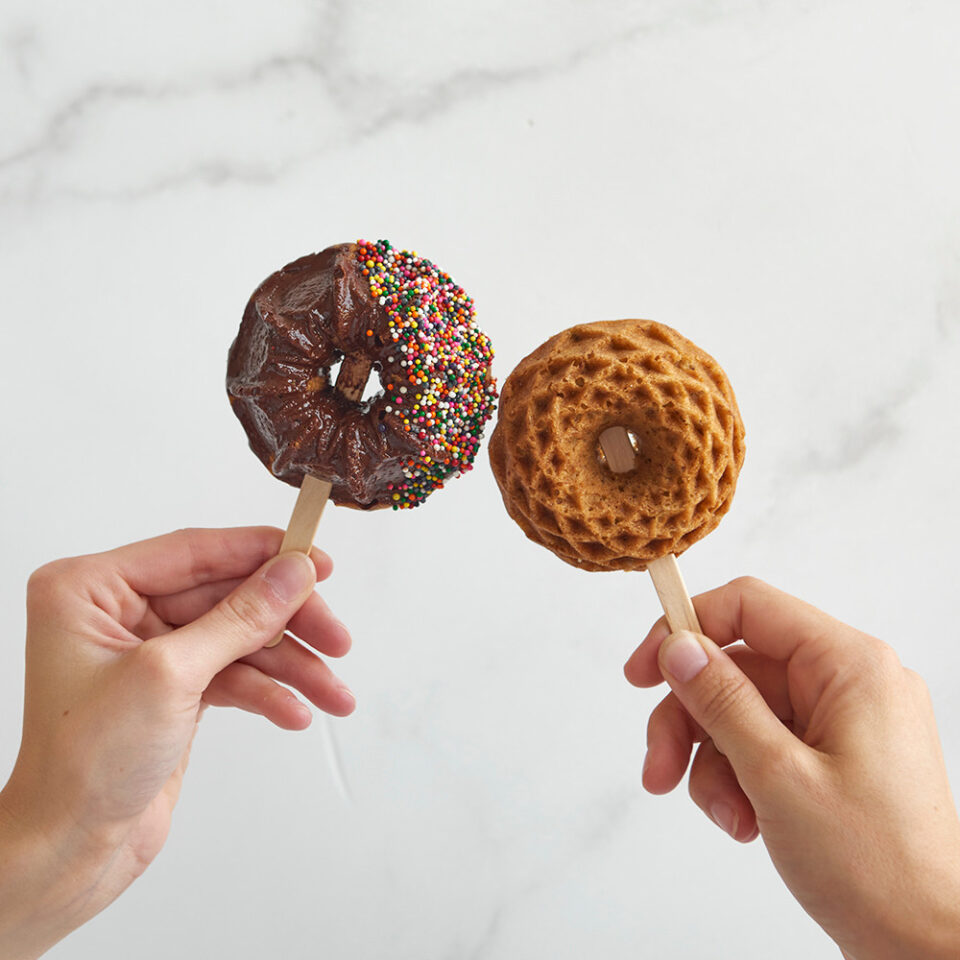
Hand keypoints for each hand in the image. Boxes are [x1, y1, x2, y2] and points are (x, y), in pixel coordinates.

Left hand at [0, 526, 353, 959]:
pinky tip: (296, 712)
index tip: (314, 558)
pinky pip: (235, 673)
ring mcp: (149, 651)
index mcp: (91, 589)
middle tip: (336, 637)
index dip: (260, 552)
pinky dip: (268, 692)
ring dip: (290, 666)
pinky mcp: (174, 688)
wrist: (70, 851)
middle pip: (227, 596)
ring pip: (239, 638)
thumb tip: (292, 572)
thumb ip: (239, 617)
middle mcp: (119, 612)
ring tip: (333, 692)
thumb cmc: (82, 766)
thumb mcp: (169, 676)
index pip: (193, 552)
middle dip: (286, 622)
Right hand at [625, 577, 959, 959]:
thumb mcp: (778, 775)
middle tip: (657, 769)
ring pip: (742, 711)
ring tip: (724, 815)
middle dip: (690, 720)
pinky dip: (740, 779)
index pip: (749, 608)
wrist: (930, 947)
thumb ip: (722, 701)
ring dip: (713, 762)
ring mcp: (843, 720)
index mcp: (850, 665)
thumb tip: (679, 646)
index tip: (641, 672)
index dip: (686, 629)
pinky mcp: (834, 755)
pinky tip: (746, 822)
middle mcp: (849, 681)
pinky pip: (764, 743)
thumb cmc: (877, 868)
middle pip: (737, 669)